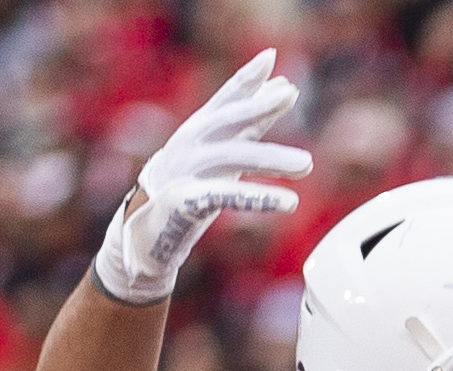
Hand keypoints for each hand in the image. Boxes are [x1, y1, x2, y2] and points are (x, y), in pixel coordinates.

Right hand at [93, 51, 309, 307]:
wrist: (145, 230)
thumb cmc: (188, 185)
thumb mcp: (220, 150)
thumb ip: (252, 123)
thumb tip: (284, 88)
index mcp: (200, 130)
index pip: (226, 99)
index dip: (246, 78)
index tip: (269, 58)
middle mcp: (192, 145)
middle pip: (228, 120)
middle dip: (257, 106)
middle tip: (290, 95)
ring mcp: (188, 172)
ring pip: (232, 158)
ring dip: (270, 159)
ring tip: (307, 164)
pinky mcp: (188, 202)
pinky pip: (227, 198)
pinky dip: (259, 199)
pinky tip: (288, 202)